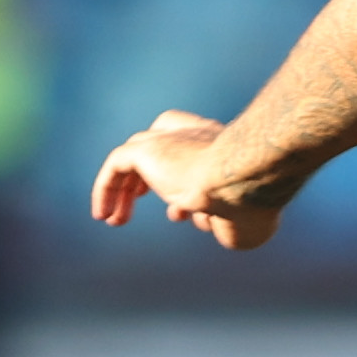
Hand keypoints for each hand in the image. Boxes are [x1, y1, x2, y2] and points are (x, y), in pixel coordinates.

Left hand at [89, 112, 283, 247]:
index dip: (179, 184)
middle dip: (151, 178)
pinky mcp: (148, 148)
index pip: (193, 151)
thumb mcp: (244, 217)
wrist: (243, 181)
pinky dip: (106, 188)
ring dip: (125, 189)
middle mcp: (197, 135)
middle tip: (143, 201)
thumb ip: (228, 217)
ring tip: (116, 220)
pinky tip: (104, 215)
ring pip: (136, 156)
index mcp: (224, 146)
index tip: (176, 215)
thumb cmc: (253, 206)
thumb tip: (212, 221)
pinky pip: (117, 164)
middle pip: (162, 147)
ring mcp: (171, 138)